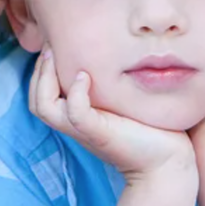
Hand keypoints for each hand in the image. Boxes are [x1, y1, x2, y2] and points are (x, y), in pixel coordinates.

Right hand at [29, 49, 194, 182]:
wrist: (168, 162)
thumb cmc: (151, 128)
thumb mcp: (124, 99)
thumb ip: (112, 82)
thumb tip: (114, 49)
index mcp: (76, 117)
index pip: (40, 94)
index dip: (41, 69)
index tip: (56, 43)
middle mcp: (74, 124)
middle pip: (36, 99)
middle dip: (39, 69)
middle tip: (52, 45)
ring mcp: (85, 130)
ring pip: (43, 106)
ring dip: (46, 78)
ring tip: (58, 56)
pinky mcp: (99, 133)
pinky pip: (74, 113)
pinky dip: (75, 93)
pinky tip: (85, 76)